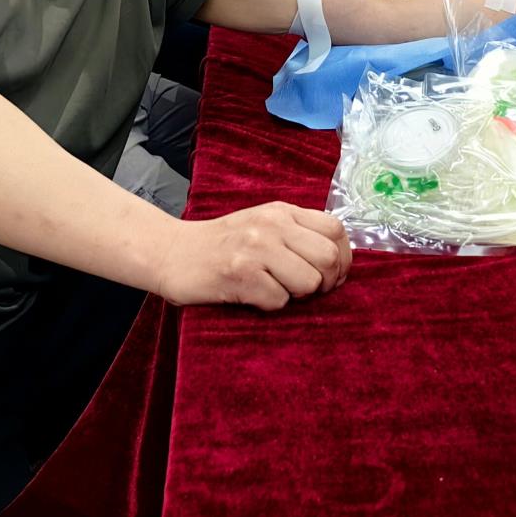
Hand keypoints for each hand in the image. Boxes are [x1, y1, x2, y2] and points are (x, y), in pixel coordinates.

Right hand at [158, 202, 352, 311]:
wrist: (172, 252)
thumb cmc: (223, 244)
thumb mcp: (263, 225)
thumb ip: (297, 233)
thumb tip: (339, 260)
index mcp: (282, 212)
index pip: (336, 229)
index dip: (344, 257)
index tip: (333, 274)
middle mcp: (272, 225)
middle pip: (329, 257)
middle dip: (327, 282)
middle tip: (310, 290)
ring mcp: (255, 249)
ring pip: (309, 282)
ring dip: (297, 295)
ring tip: (277, 289)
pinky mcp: (240, 275)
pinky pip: (278, 300)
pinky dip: (269, 304)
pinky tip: (252, 294)